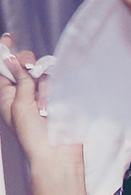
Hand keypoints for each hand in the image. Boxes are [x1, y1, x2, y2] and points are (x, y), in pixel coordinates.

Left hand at [0, 38, 75, 170]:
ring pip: (44, 75)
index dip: (5, 52)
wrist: (56, 155)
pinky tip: (52, 111)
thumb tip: (13, 60)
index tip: (8, 38)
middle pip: (25, 65)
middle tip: (30, 66)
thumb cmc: (32, 136)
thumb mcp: (18, 105)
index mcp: (8, 95)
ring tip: (43, 110)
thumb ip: (20, 80)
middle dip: (27, 64)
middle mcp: (25, 93)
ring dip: (43, 90)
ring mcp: (44, 96)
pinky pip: (58, 86)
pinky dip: (53, 96)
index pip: (4, 68)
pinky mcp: (61, 99)